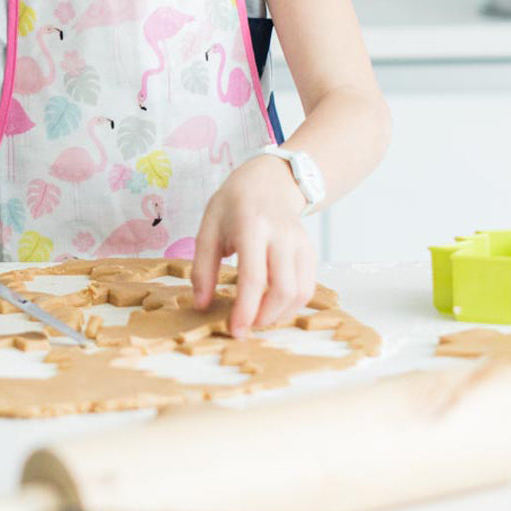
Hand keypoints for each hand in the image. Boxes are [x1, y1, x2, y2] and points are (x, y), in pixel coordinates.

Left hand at [192, 154, 316, 336]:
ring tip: (258, 317)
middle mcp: (281, 234)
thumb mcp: (207, 228)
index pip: (253, 277)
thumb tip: (201, 304)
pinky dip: (292, 305)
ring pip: (300, 292)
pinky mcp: (310, 250)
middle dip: (264, 317)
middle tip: (245, 326)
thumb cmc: (233, 205)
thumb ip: (202, 267)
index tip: (235, 329)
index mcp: (251, 226)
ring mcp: (299, 242)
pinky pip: (308, 287)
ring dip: (280, 314)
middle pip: (282, 288)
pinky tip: (273, 306)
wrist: (267, 181)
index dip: (245, 309)